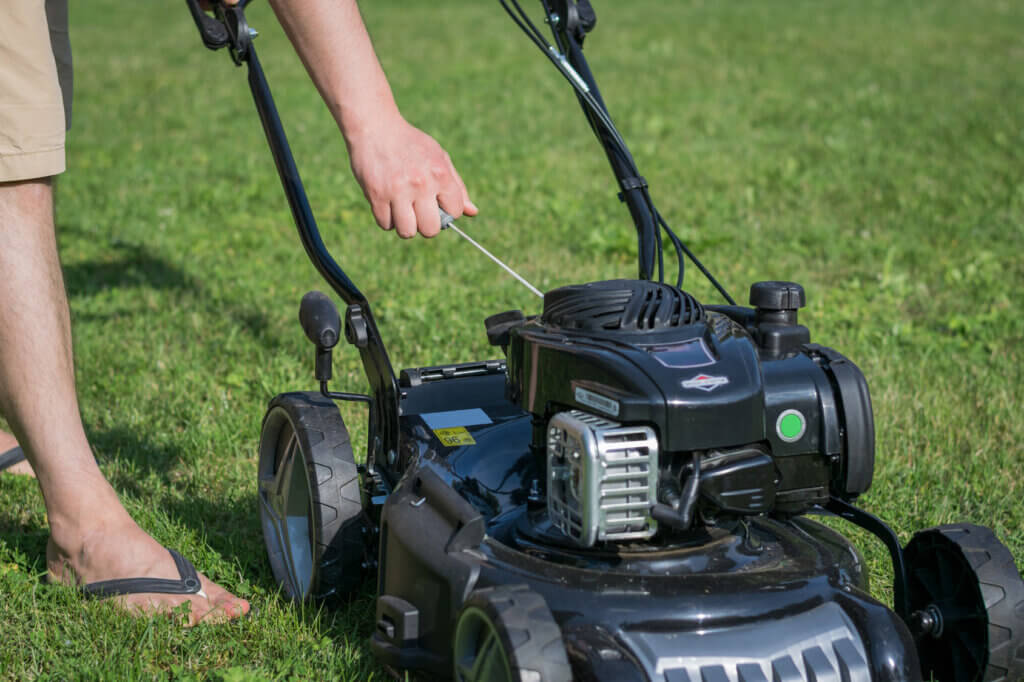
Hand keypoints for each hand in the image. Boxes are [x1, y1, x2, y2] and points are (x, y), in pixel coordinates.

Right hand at [346, 114, 477, 238]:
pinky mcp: (376, 195)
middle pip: (431, 230)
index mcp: (440, 173)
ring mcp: (397, 190)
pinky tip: (388, 204)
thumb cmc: (411, 145)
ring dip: (406, 226)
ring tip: (402, 210)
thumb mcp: (439, 158)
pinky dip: (388, 219)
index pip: (455, 212)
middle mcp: (421, 183)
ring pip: (407, 232)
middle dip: (427, 225)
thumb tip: (472, 212)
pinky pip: (386, 224)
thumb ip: (457, 186)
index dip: (447, 211)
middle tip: (419, 213)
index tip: (438, 204)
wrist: (375, 126)